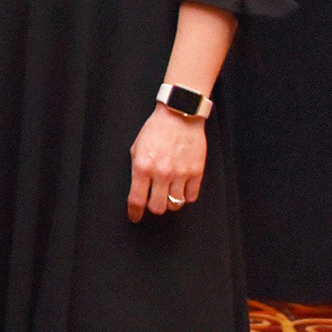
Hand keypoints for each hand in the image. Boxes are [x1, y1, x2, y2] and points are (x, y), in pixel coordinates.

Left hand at [126, 105, 206, 221]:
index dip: (135, 213)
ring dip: (170, 202)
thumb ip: (137, 169)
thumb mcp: (137, 148)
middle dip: (154, 207)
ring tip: (168, 193)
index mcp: (143, 166)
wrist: (179, 114)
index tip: (135, 217)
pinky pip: (191, 196)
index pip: (137, 199)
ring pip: (175, 204)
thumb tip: (138, 189)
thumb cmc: (157, 129)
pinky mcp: (196, 172)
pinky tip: (182, 188)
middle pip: (158, 208)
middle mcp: (161, 173)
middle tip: (154, 201)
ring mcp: (180, 173)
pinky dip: (186, 196)